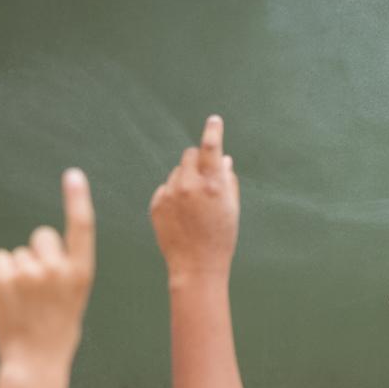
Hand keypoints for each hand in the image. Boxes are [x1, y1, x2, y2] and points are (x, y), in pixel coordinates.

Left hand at [0, 168, 94, 372]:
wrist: (35, 363)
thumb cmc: (56, 332)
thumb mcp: (72, 299)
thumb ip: (63, 270)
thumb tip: (39, 248)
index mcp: (81, 274)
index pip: (81, 228)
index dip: (77, 199)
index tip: (73, 175)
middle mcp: (57, 268)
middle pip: (42, 235)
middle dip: (38, 252)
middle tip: (39, 287)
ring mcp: (29, 272)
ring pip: (19, 253)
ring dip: (18, 271)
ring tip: (24, 302)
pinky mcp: (3, 276)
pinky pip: (0, 259)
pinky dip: (1, 275)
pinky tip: (9, 298)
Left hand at [150, 115, 238, 280]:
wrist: (195, 266)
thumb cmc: (220, 238)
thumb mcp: (231, 208)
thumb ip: (228, 180)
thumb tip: (224, 159)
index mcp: (213, 185)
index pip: (211, 147)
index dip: (213, 131)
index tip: (214, 120)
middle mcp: (189, 185)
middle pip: (189, 154)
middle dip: (197, 161)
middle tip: (205, 179)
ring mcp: (170, 194)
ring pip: (177, 172)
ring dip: (185, 180)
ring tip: (193, 206)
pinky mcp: (157, 203)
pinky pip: (165, 188)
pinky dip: (173, 195)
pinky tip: (181, 216)